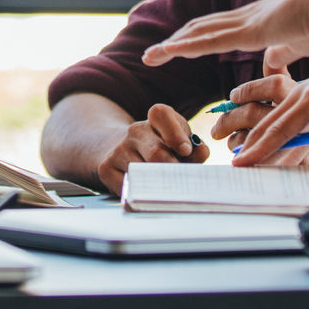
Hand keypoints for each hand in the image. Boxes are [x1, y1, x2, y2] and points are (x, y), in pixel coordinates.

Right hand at [95, 103, 209, 195]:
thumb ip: (194, 148)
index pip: (161, 115)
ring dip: (159, 185)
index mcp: (155, 119)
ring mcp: (118, 150)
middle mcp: (135, 131)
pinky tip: (147, 191)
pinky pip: (129, 187)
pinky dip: (141, 193)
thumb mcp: (177, 141)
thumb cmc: (158, 147)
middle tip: (180, 180)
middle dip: (172, 170)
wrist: (116, 148)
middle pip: (156, 153)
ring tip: (166, 187)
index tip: (186, 150)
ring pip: (143, 174)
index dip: (175, 133)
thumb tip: (202, 152)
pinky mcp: (106, 168)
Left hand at [141, 0, 308, 69]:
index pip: (222, 28)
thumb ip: (283, 52)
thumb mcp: (301, 42)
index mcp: (261, 20)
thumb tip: (270, 64)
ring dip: (173, 44)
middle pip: (203, 27)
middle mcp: (248, 17)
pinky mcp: (250, 31)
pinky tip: (168, 51)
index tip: (180, 46)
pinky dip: (185, 46)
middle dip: (178, 40)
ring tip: (150, 56)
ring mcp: (247, 22)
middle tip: (155, 52)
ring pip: (199, 33)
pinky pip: (210, 40)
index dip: (199, 37)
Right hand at [216, 59, 308, 169]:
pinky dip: (266, 119)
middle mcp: (303, 92)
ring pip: (271, 112)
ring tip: (231, 142)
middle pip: (269, 121)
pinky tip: (255, 125)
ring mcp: (303, 88)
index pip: (283, 129)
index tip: (242, 162)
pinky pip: (280, 106)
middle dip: (249, 142)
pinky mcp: (307, 88)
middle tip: (231, 162)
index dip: (262, 148)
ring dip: (251, 129)